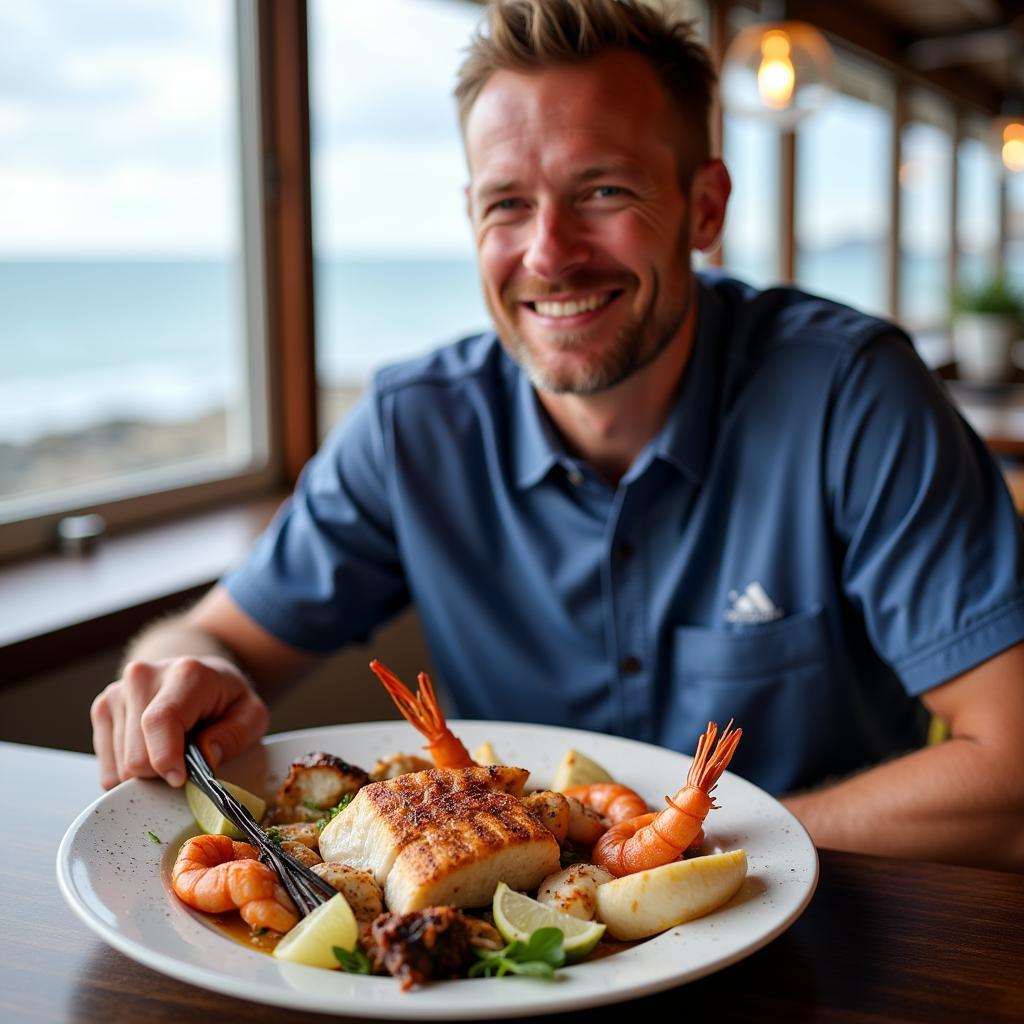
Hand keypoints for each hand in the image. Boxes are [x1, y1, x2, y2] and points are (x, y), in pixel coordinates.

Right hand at [90, 656, 269, 789]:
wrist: (193, 673)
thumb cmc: (224, 697)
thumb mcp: (251, 713)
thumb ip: (236, 735)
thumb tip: (207, 757)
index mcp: (185, 674)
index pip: (160, 722)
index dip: (166, 758)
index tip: (179, 779)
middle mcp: (143, 677)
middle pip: (136, 755)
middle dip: (162, 772)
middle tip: (187, 760)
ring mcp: (117, 693)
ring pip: (120, 766)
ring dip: (148, 772)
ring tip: (171, 749)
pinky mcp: (102, 709)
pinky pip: (108, 768)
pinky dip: (131, 772)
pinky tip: (152, 751)